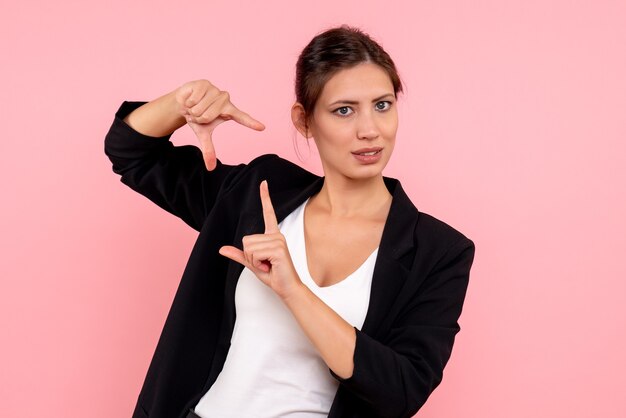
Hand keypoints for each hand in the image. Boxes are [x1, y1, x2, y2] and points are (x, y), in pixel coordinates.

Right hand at [174, 80, 265, 170]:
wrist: (183, 102)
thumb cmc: (197, 117)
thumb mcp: (204, 134)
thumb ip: (209, 150)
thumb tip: (210, 169)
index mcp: (229, 112)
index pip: (242, 118)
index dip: (251, 123)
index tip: (262, 128)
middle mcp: (225, 99)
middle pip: (209, 116)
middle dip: (197, 118)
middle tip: (196, 114)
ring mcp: (216, 90)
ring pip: (200, 108)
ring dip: (191, 110)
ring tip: (193, 107)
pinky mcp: (205, 83)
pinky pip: (194, 99)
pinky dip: (187, 102)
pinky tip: (189, 99)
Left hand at [218, 180, 302, 300]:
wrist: (287, 288)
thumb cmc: (273, 275)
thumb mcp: (252, 263)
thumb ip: (239, 255)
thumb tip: (221, 249)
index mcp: (272, 235)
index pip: (268, 213)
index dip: (265, 197)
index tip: (264, 183)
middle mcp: (276, 235)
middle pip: (246, 239)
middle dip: (249, 256)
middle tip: (264, 263)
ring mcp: (278, 241)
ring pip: (249, 247)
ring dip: (253, 260)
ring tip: (267, 265)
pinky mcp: (278, 249)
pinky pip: (254, 253)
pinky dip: (257, 263)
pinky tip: (269, 266)